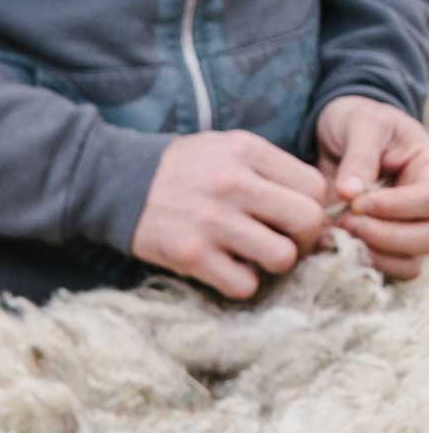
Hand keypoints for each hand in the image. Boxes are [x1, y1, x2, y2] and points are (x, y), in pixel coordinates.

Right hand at [130, 130, 328, 298]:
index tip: (295, 219)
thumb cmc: (182, 170)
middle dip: (305, 240)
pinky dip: (242, 283)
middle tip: (286, 243)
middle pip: (307, 221)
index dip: (314, 208)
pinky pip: (242, 284)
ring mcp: (212, 222)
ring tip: (257, 259)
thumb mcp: (227, 149)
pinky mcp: (190, 255)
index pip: (314, 186)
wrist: (117, 184)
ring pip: (281, 257)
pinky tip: (229, 270)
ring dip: (275, 264)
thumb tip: (311, 206)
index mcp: (248, 153)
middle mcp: (234, 185)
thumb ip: (268, 169)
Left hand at [318, 95, 428, 281]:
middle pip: (427, 238)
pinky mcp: (380, 245)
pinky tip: (331, 246)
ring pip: (409, 263)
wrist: (339, 135)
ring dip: (373, 255)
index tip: (359, 203)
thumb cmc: (358, 122)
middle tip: (346, 222)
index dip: (398, 207)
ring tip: (338, 234)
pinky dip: (359, 264)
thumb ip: (359, 157)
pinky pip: (383, 270)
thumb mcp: (361, 125)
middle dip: (385, 236)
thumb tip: (351, 193)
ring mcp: (405, 228)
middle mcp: (424, 205)